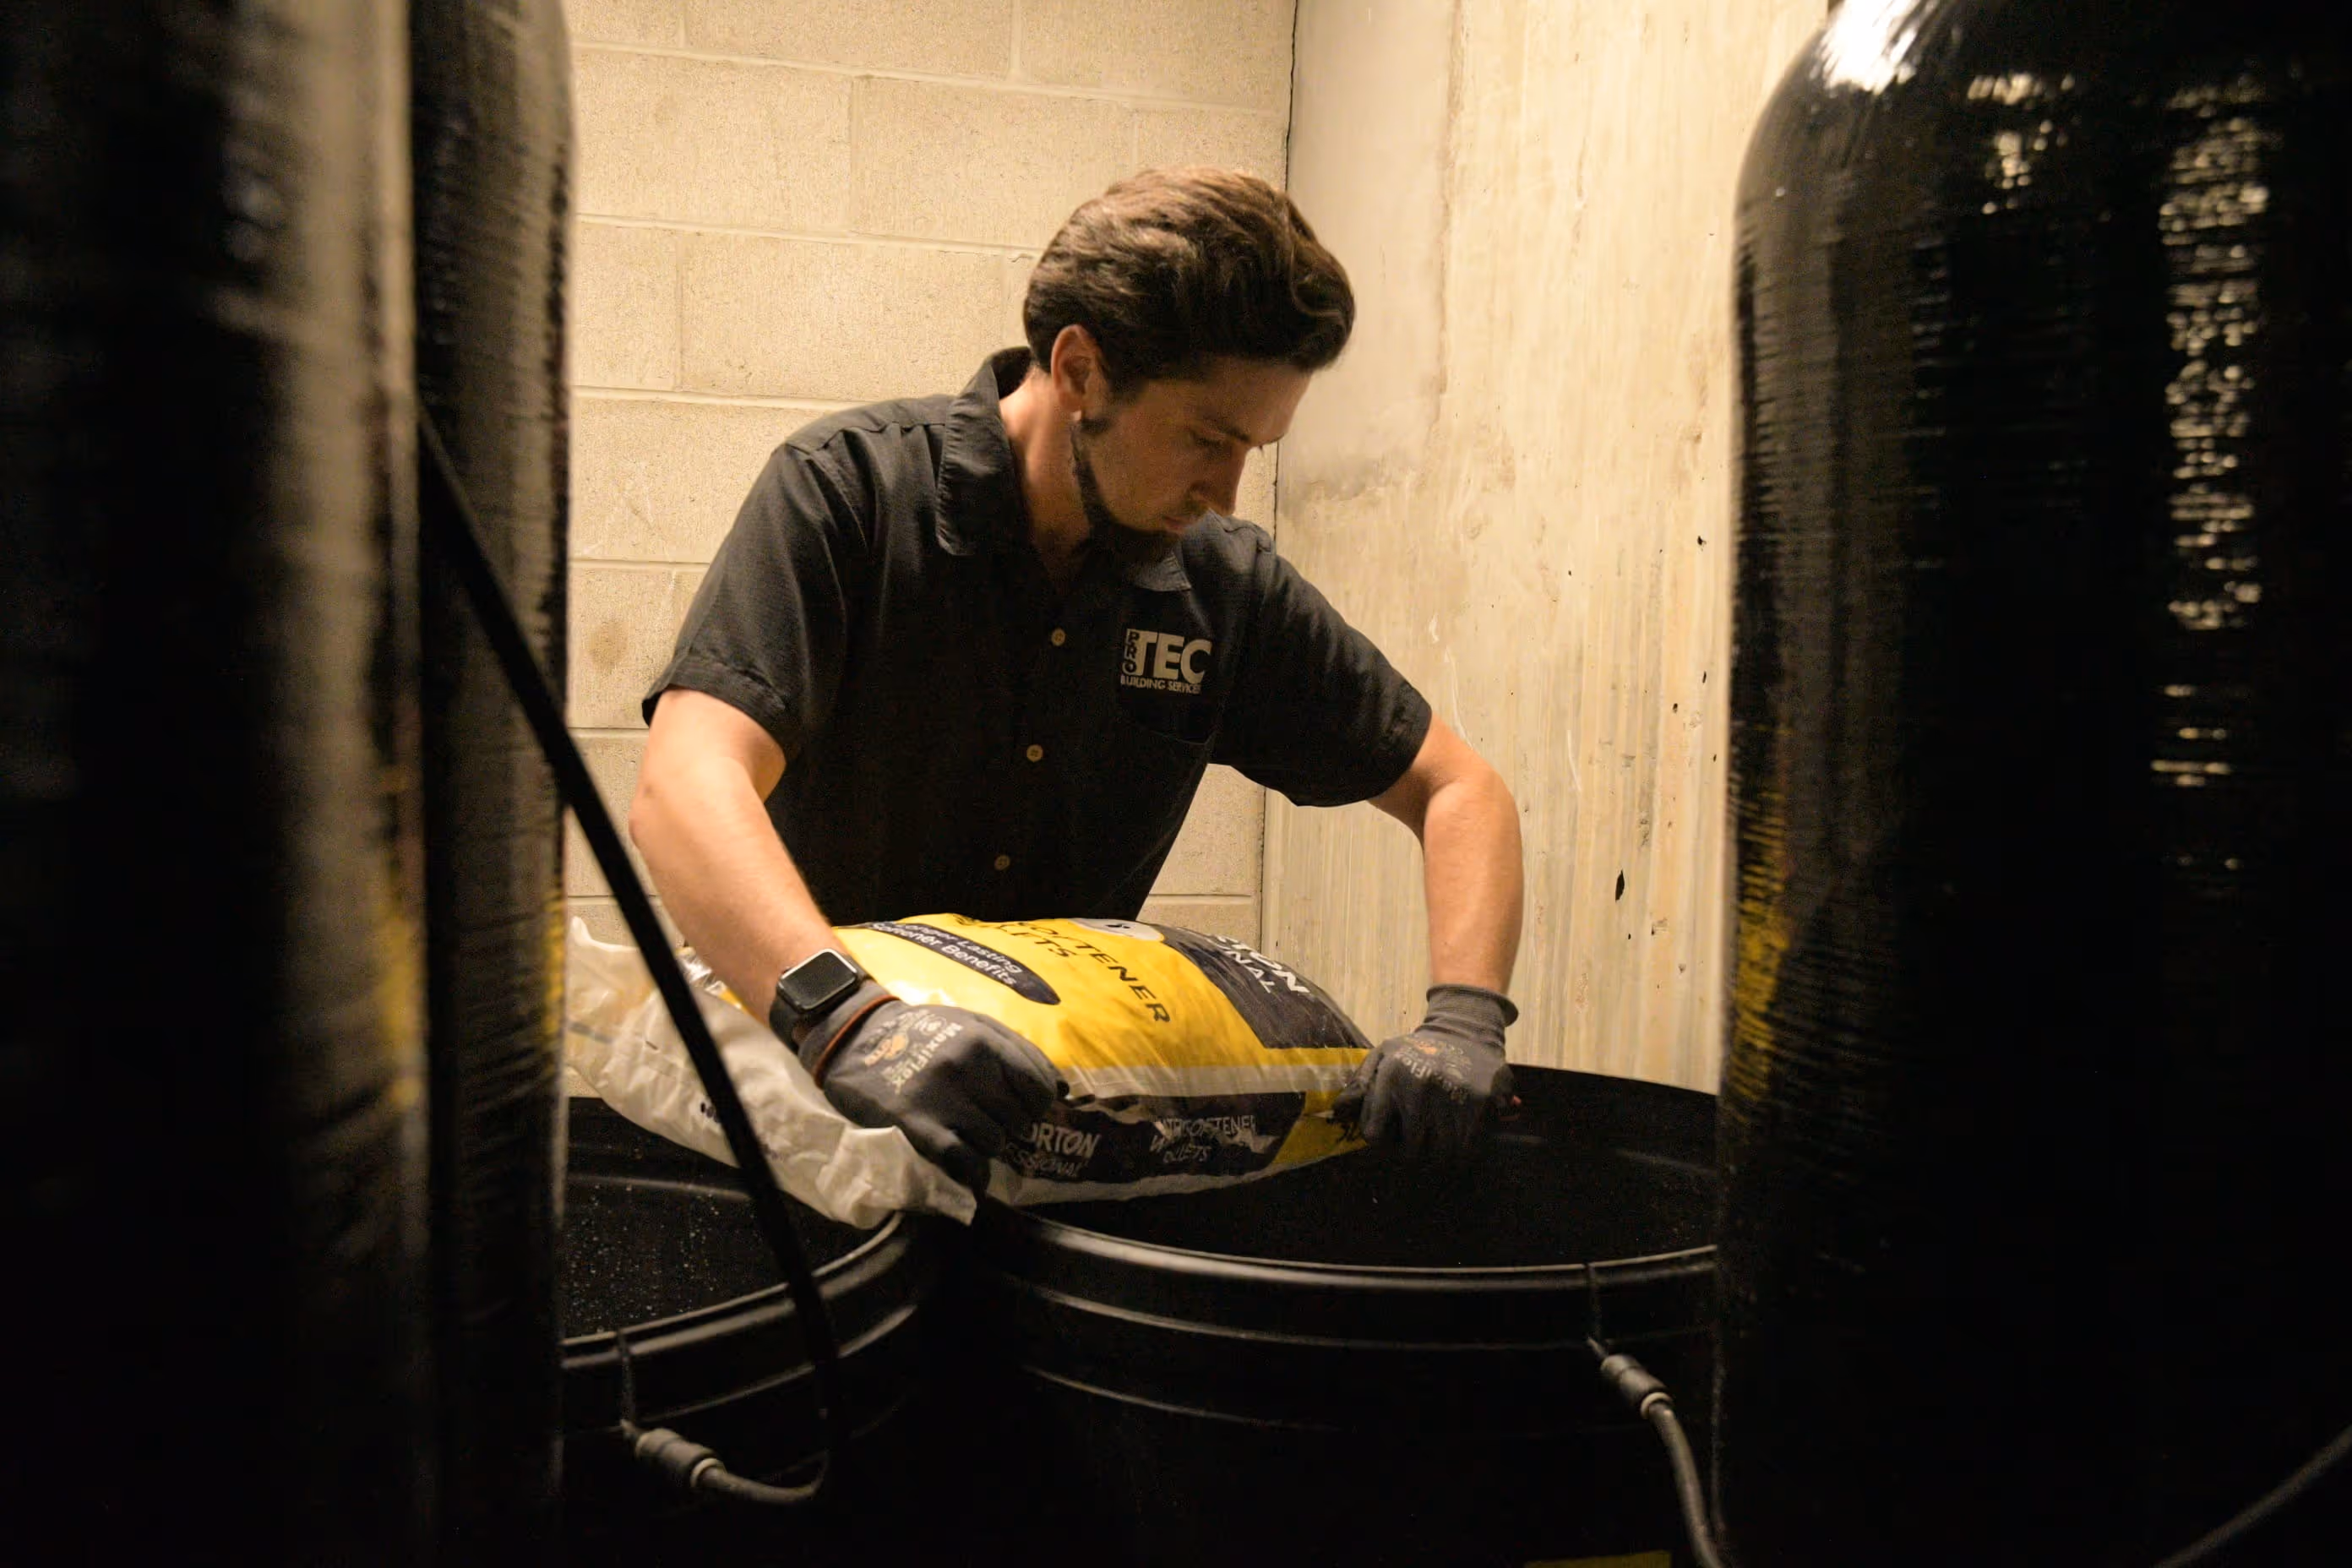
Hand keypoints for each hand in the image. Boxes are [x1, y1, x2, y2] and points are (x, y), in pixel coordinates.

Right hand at [798, 982, 1061, 1192]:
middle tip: (990, 1120)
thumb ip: (1018, 1050)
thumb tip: (1061, 1090)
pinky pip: (965, 1163)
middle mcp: (969, 1068)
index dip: (1036, 1105)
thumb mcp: (974, 1023)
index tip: (1021, 1108)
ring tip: (969, 1134)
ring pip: (995, 1142)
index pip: (1039, 1089)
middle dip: (1010, 1124)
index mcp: (986, 1040)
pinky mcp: (917, 1127)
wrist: (856, 1038)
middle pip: (1019, 1119)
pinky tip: (971, 1171)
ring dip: (987, 1145)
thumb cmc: (924, 1030)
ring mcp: (943, 1099)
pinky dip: (975, 1174)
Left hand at [1335, 984, 1517, 1157]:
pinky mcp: (1480, 1106)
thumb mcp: (1383, 1056)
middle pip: (1409, 1152)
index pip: (1375, 1136)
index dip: (1380, 1143)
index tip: (1388, 1138)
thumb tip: (1337, 1112)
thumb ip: (1360, 1085)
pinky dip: (1460, 1150)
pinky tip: (1457, 1136)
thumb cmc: (1418, 1050)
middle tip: (1416, 1142)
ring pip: (1439, 1156)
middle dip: (1410, 1152)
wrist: (1467, 1030)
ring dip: (1436, 1154)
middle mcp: (1420, 1091)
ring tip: (1436, 1140)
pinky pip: (1466, 1150)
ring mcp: (1452, 1100)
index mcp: (1392, 1078)